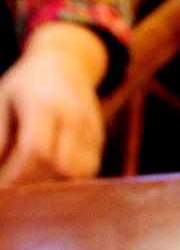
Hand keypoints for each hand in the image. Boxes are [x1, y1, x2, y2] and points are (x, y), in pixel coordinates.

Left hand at [0, 24, 108, 187]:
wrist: (66, 62)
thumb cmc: (26, 84)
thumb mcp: (4, 99)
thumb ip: (0, 134)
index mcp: (44, 105)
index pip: (35, 149)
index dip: (17, 173)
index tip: (4, 187)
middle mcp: (73, 116)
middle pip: (57, 165)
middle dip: (33, 182)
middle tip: (14, 186)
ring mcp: (90, 126)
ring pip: (77, 171)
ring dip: (54, 182)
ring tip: (33, 177)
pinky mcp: (99, 136)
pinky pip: (87, 168)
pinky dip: (68, 176)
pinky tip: (50, 170)